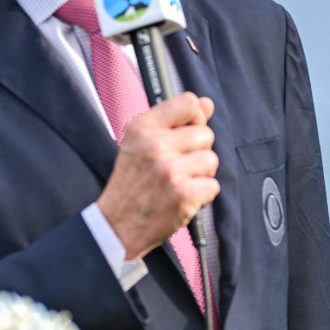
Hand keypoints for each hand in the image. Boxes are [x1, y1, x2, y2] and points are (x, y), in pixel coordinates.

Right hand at [96, 93, 218, 258]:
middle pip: (205, 134)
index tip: (188, 133)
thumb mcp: (140, 144)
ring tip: (178, 184)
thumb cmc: (131, 185)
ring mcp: (169, 169)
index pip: (188, 103)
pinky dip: (202, 196)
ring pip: (211, 160)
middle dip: (198, 152)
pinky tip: (182, 199)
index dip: (196, 118)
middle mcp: (154, 145)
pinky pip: (212, 186)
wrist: (117, 226)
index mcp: (142, 127)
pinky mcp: (183, 193)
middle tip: (177, 168)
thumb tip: (207, 103)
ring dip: (200, 175)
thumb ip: (174, 122)